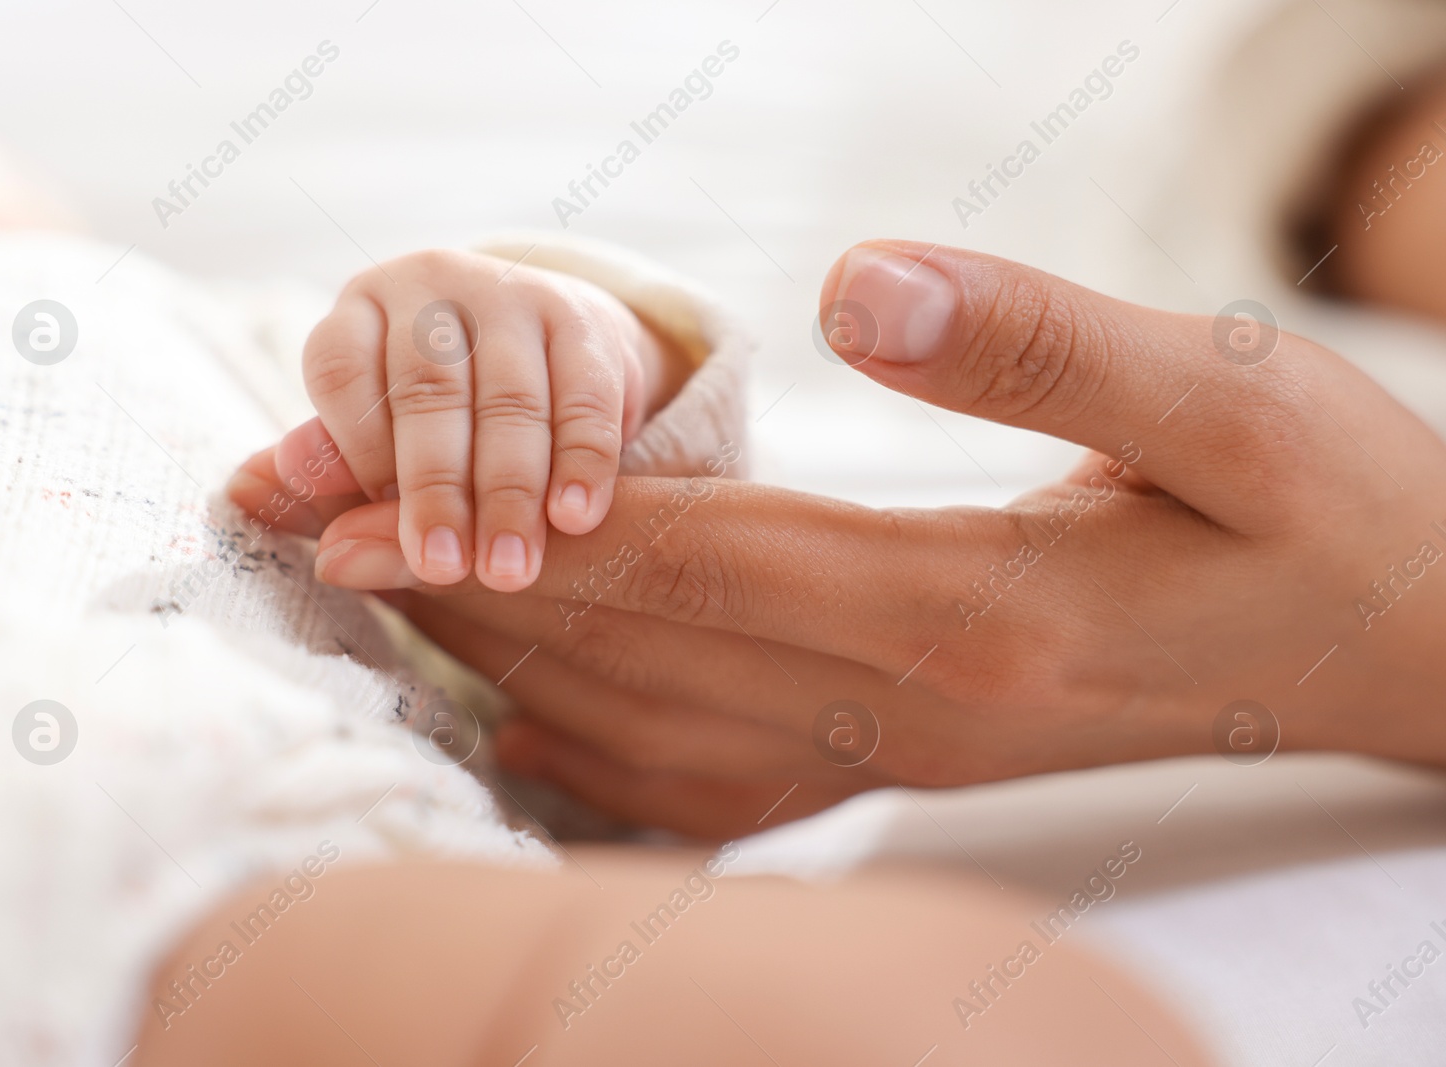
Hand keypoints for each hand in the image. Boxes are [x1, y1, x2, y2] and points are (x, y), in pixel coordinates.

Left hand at [234, 249, 684, 591]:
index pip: (343, 371)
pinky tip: (574, 519)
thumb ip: (328, 475)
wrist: (558, 358)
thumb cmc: (446, 418)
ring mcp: (512, 296)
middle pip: (427, 390)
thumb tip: (246, 492)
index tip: (372, 527)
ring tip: (508, 570)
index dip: (357, 454)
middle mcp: (431, 289)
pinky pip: (583, 397)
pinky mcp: (584, 322)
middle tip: (440, 568)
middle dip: (435, 490)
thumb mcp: (379, 442)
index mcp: (361, 311)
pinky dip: (582, 462)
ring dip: (510, 492)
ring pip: (509, 398)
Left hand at [241, 242, 1445, 837]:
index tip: (359, 513)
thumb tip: (858, 279)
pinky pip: (710, 773)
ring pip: (652, 726)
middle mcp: (915, 710)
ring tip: (374, 600)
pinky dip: (591, 740)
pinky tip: (516, 708)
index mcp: (976, 618)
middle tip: (308, 536)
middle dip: (461, 590)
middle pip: (641, 651)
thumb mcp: (1228, 396)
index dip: (518, 534)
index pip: (699, 570)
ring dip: (504, 660)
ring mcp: (905, 753)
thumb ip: (1042, 342)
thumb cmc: (1324, 511)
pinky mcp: (908, 756)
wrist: (1394, 646)